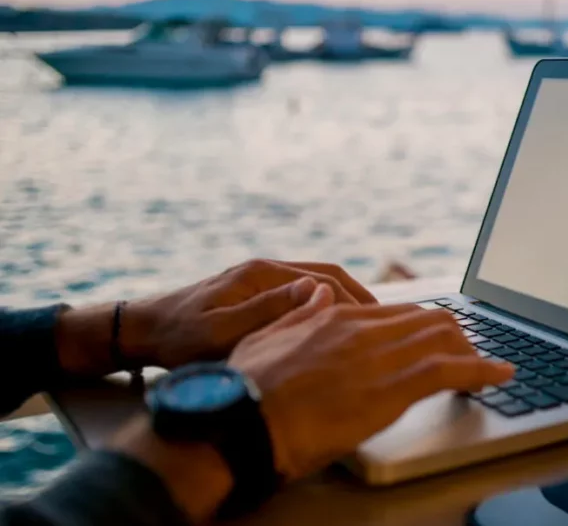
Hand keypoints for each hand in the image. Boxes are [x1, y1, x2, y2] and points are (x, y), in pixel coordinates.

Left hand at [57, 259, 376, 375]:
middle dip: (360, 297)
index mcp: (262, 274)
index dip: (358, 300)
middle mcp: (264, 268)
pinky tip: (333, 325)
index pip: (326, 280)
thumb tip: (317, 289)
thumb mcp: (222, 332)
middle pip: (327, 275)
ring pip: (316, 282)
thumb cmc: (178, 340)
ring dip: (344, 300)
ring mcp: (258, 277)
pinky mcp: (253, 290)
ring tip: (369, 325)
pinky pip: (301, 292)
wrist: (140, 332)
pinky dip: (325, 304)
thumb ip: (270, 310)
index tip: (382, 323)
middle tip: (387, 324)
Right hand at [228, 284, 514, 480]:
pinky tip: (501, 375)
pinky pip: (452, 369)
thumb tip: (319, 293)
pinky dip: (483, 370)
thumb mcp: (265, 338)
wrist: (241, 421)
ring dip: (471, 351)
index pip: (396, 312)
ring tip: (487, 368)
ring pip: (445, 337)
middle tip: (467, 355)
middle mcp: (364, 329)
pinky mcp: (393, 387)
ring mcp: (381, 356)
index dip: (422, 326)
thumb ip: (298, 315)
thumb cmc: (246, 390)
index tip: (436, 338)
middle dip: (455, 337)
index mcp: (336, 317)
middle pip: (428, 319)